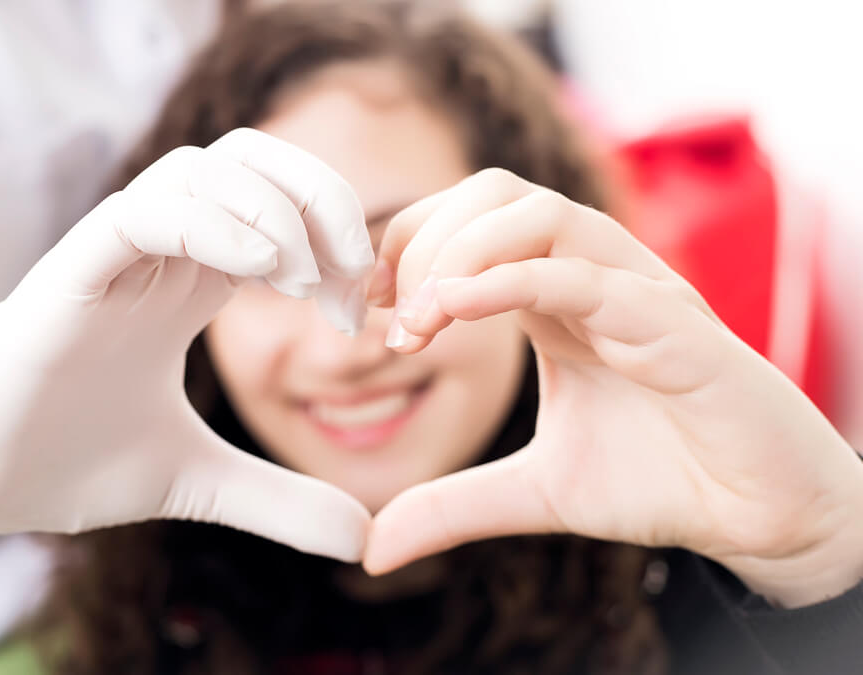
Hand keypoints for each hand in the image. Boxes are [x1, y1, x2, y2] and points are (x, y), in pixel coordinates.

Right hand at [0, 128, 374, 560]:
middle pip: (252, 158)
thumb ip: (277, 501)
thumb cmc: (66, 460)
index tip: (358, 316)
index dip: (336, 241)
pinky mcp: (68, 275)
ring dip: (272, 209)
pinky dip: (209, 223)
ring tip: (299, 283)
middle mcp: (157, 256)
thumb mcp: (197, 481)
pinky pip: (143, 211)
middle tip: (353, 277)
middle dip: (319, 197)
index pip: (278, 203)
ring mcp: (112, 259)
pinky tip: (257, 271)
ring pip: (201, 168)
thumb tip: (363, 540)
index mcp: (190, 284)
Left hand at [363, 168, 862, 605]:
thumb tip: (372, 549)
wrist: (760, 519)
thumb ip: (451, 505)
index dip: (404, 248)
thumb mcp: (533, 493)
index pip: (469, 223)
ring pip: (538, 213)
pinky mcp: (674, 327)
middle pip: (493, 195)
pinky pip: (587, 276)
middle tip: (385, 319)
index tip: (362, 307)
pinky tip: (452, 312)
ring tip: (415, 324)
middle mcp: (594, 277)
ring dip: (456, 255)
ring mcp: (636, 292)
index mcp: (558, 297)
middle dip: (420, 241)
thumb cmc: (661, 483)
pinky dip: (511, 280)